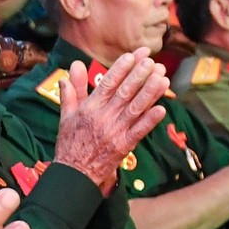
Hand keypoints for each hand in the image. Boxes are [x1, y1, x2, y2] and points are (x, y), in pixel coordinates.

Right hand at [53, 49, 167, 186]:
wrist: (74, 173)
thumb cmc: (70, 142)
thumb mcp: (66, 114)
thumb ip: (72, 90)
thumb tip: (72, 67)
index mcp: (90, 108)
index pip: (108, 83)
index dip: (122, 68)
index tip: (134, 55)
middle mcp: (103, 117)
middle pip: (125, 92)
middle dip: (140, 75)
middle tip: (152, 61)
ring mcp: (115, 131)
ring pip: (135, 108)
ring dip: (150, 93)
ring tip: (162, 78)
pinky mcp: (124, 146)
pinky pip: (139, 131)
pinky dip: (150, 120)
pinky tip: (161, 108)